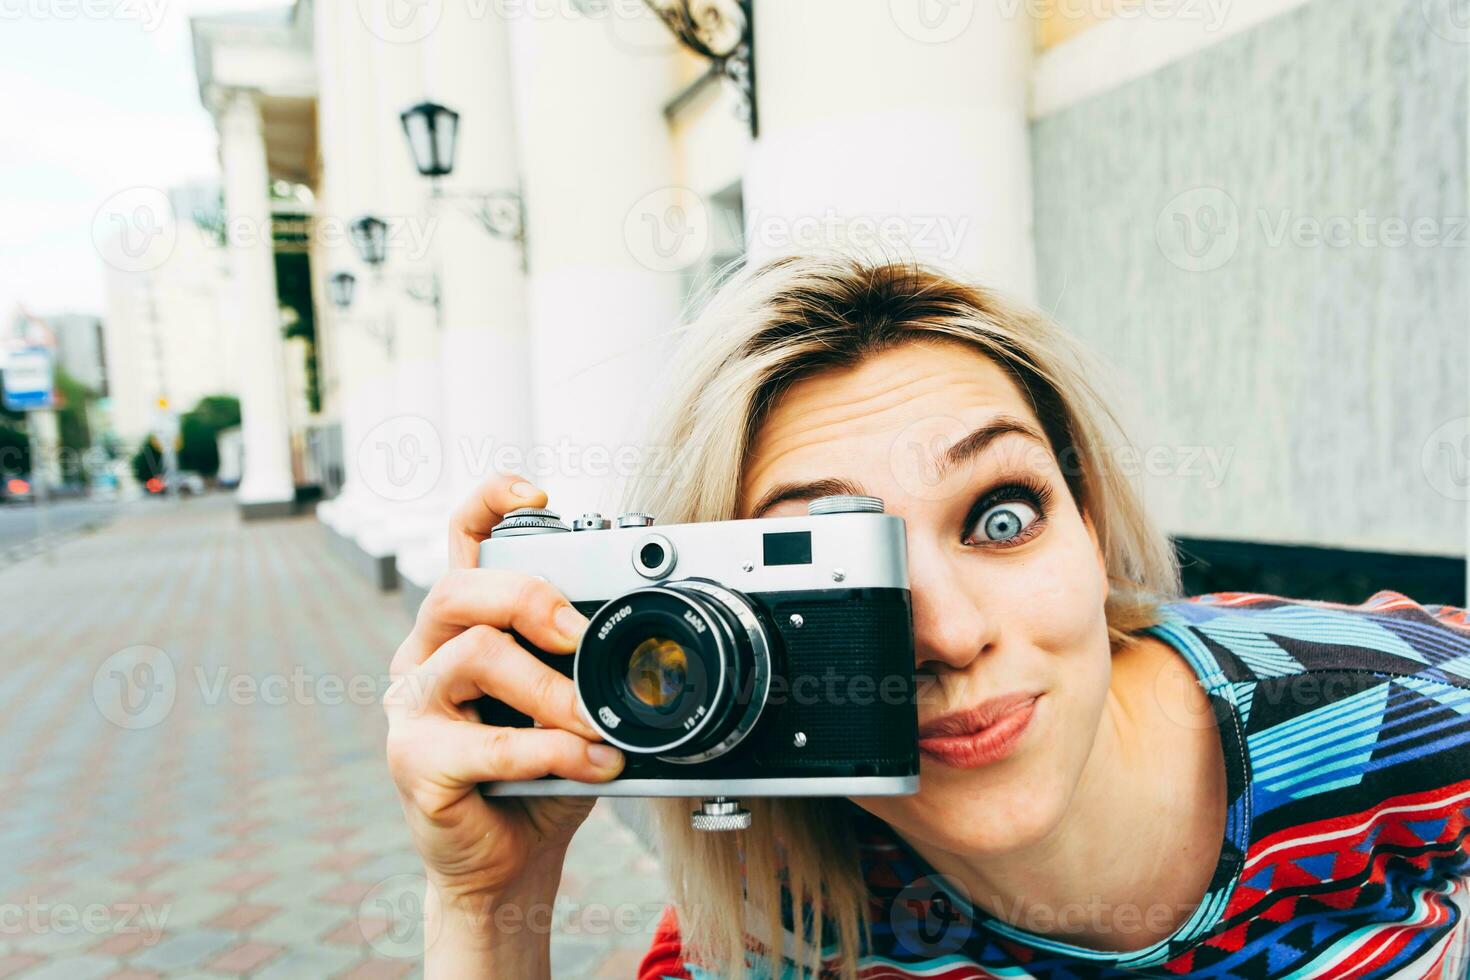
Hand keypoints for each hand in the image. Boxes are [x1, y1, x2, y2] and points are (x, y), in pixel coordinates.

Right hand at [383, 473, 623, 930]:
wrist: (509, 861)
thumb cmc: (540, 774)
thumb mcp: (573, 705)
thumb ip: (589, 667)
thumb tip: (647, 645)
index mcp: (462, 625)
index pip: (460, 540)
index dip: (491, 502)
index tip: (537, 491)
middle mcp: (426, 653)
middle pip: (459, 588)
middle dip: (530, 598)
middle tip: (581, 638)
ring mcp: (410, 705)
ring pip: (474, 654)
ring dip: (550, 690)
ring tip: (594, 724)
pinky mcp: (413, 759)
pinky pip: (484, 740)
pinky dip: (548, 750)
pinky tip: (586, 763)